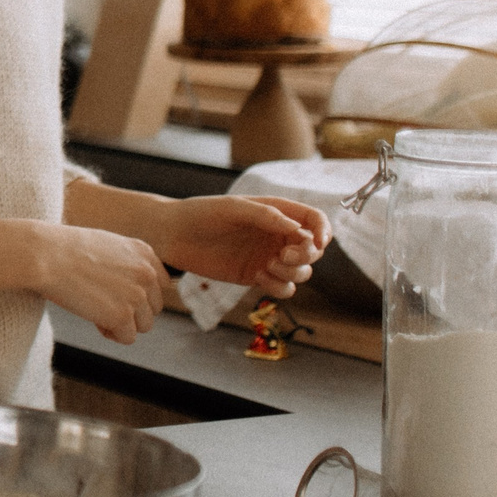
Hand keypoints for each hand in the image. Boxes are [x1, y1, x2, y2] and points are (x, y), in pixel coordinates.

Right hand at [29, 222, 167, 343]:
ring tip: (96, 312)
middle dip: (131, 311)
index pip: (160, 285)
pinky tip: (93, 320)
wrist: (44, 255)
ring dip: (122, 324)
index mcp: (144, 252)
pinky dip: (111, 334)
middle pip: (153, 308)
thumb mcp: (105, 245)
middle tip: (102, 304)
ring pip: (144, 326)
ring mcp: (136, 295)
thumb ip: (127, 264)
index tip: (117, 294)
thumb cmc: (63, 249)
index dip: (139, 295)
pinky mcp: (122, 315)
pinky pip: (127, 338)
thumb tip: (133, 290)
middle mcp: (147, 273)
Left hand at [153, 194, 328, 297]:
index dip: (324, 230)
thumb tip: (299, 231)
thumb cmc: (202, 213)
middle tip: (282, 257)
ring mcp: (268, 258)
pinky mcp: (256, 276)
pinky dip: (279, 287)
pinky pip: (283, 288)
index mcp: (276, 213)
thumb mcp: (233, 208)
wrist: (172, 235)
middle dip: (306, 256)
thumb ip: (266, 216)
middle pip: (313, 250)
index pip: (314, 220)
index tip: (318, 242)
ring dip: (293, 273)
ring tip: (267, 266)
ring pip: (302, 272)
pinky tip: (259, 278)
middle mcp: (277, 236)